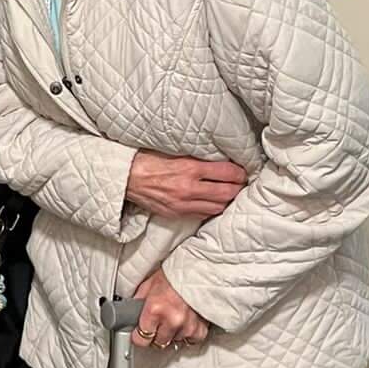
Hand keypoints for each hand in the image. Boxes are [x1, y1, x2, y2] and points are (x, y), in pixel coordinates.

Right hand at [125, 152, 246, 219]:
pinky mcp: (176, 213)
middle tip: (242, 183)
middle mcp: (189, 188)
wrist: (126, 178)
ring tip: (230, 194)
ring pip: (217, 207)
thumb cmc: (147, 161)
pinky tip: (213, 203)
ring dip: (227, 201)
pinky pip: (202, 214)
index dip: (239, 172)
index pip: (226, 172)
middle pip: (226, 192)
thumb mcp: (173, 152)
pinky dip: (211, 209)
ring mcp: (183, 204)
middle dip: (238, 188)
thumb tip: (217, 160)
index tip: (243, 171)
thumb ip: (196, 158)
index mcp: (189, 168)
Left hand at [132, 266, 208, 351]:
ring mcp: (187, 325)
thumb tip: (129, 316)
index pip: (141, 339)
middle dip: (156, 334)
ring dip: (173, 333)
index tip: (139, 334)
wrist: (196, 269)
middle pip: (158, 342)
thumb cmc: (172, 275)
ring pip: (175, 341)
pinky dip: (188, 334)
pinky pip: (191, 340)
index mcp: (155, 309)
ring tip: (173, 318)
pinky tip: (185, 323)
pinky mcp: (201, 327)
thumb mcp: (148, 285)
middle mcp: (171, 319)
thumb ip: (138, 303)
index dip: (139, 336)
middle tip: (158, 322)